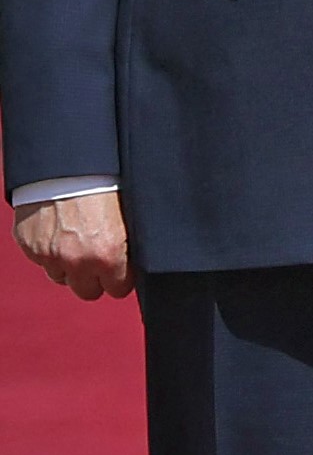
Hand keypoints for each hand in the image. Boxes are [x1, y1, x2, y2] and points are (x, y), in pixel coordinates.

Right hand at [12, 190, 132, 301]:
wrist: (67, 162)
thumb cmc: (108, 181)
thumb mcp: (129, 213)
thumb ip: (130, 242)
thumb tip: (140, 260)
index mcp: (109, 254)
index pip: (118, 289)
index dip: (122, 276)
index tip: (123, 266)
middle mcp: (77, 260)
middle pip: (88, 291)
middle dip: (96, 277)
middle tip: (101, 256)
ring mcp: (50, 255)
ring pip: (62, 277)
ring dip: (71, 266)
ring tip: (80, 240)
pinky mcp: (30, 246)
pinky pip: (43, 260)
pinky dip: (51, 251)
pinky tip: (61, 230)